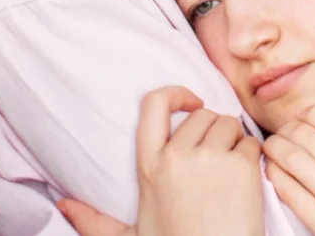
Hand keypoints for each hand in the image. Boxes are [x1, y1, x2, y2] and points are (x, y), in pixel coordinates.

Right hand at [57, 86, 264, 235]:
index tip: (192, 102)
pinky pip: (251, 142)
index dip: (176, 93)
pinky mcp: (241, 166)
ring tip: (227, 175)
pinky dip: (252, 157)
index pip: (154, 104)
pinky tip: (244, 183)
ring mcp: (211, 159)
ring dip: (233, 142)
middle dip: (213, 131)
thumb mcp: (129, 235)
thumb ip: (94, 220)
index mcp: (149, 166)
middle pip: (203, 115)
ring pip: (229, 123)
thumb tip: (62, 206)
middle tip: (214, 162)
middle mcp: (177, 157)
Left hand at [264, 102, 314, 235]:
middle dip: (290, 127)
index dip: (309, 112)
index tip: (308, 116)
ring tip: (274, 145)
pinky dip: (279, 179)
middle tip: (287, 129)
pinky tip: (275, 171)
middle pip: (304, 137)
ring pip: (294, 164)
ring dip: (277, 149)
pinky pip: (294, 199)